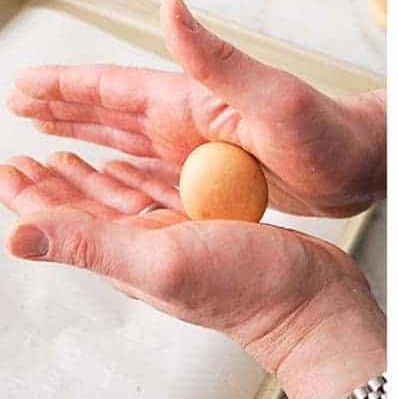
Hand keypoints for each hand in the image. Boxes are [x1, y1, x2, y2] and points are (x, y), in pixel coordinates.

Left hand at [0, 152, 384, 398]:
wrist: (310, 297)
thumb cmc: (246, 289)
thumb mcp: (160, 260)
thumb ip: (91, 245)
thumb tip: (17, 235)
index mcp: (125, 256)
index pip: (59, 222)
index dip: (28, 196)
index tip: (8, 165)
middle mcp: (146, 246)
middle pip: (83, 209)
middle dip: (51, 183)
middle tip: (28, 156)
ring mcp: (177, 236)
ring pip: (120, 201)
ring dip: (90, 178)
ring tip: (69, 156)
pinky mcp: (208, 226)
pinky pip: (160, 196)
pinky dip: (138, 179)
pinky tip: (135, 170)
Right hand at [6, 0, 384, 217]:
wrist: (363, 166)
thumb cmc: (329, 133)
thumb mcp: (271, 98)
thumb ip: (216, 59)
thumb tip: (169, 5)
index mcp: (193, 100)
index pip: (114, 88)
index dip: (66, 86)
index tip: (21, 85)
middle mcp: (190, 122)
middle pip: (111, 114)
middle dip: (63, 109)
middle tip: (19, 105)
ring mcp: (200, 152)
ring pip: (128, 146)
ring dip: (87, 141)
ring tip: (48, 141)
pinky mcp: (215, 181)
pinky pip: (156, 178)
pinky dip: (124, 177)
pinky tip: (109, 179)